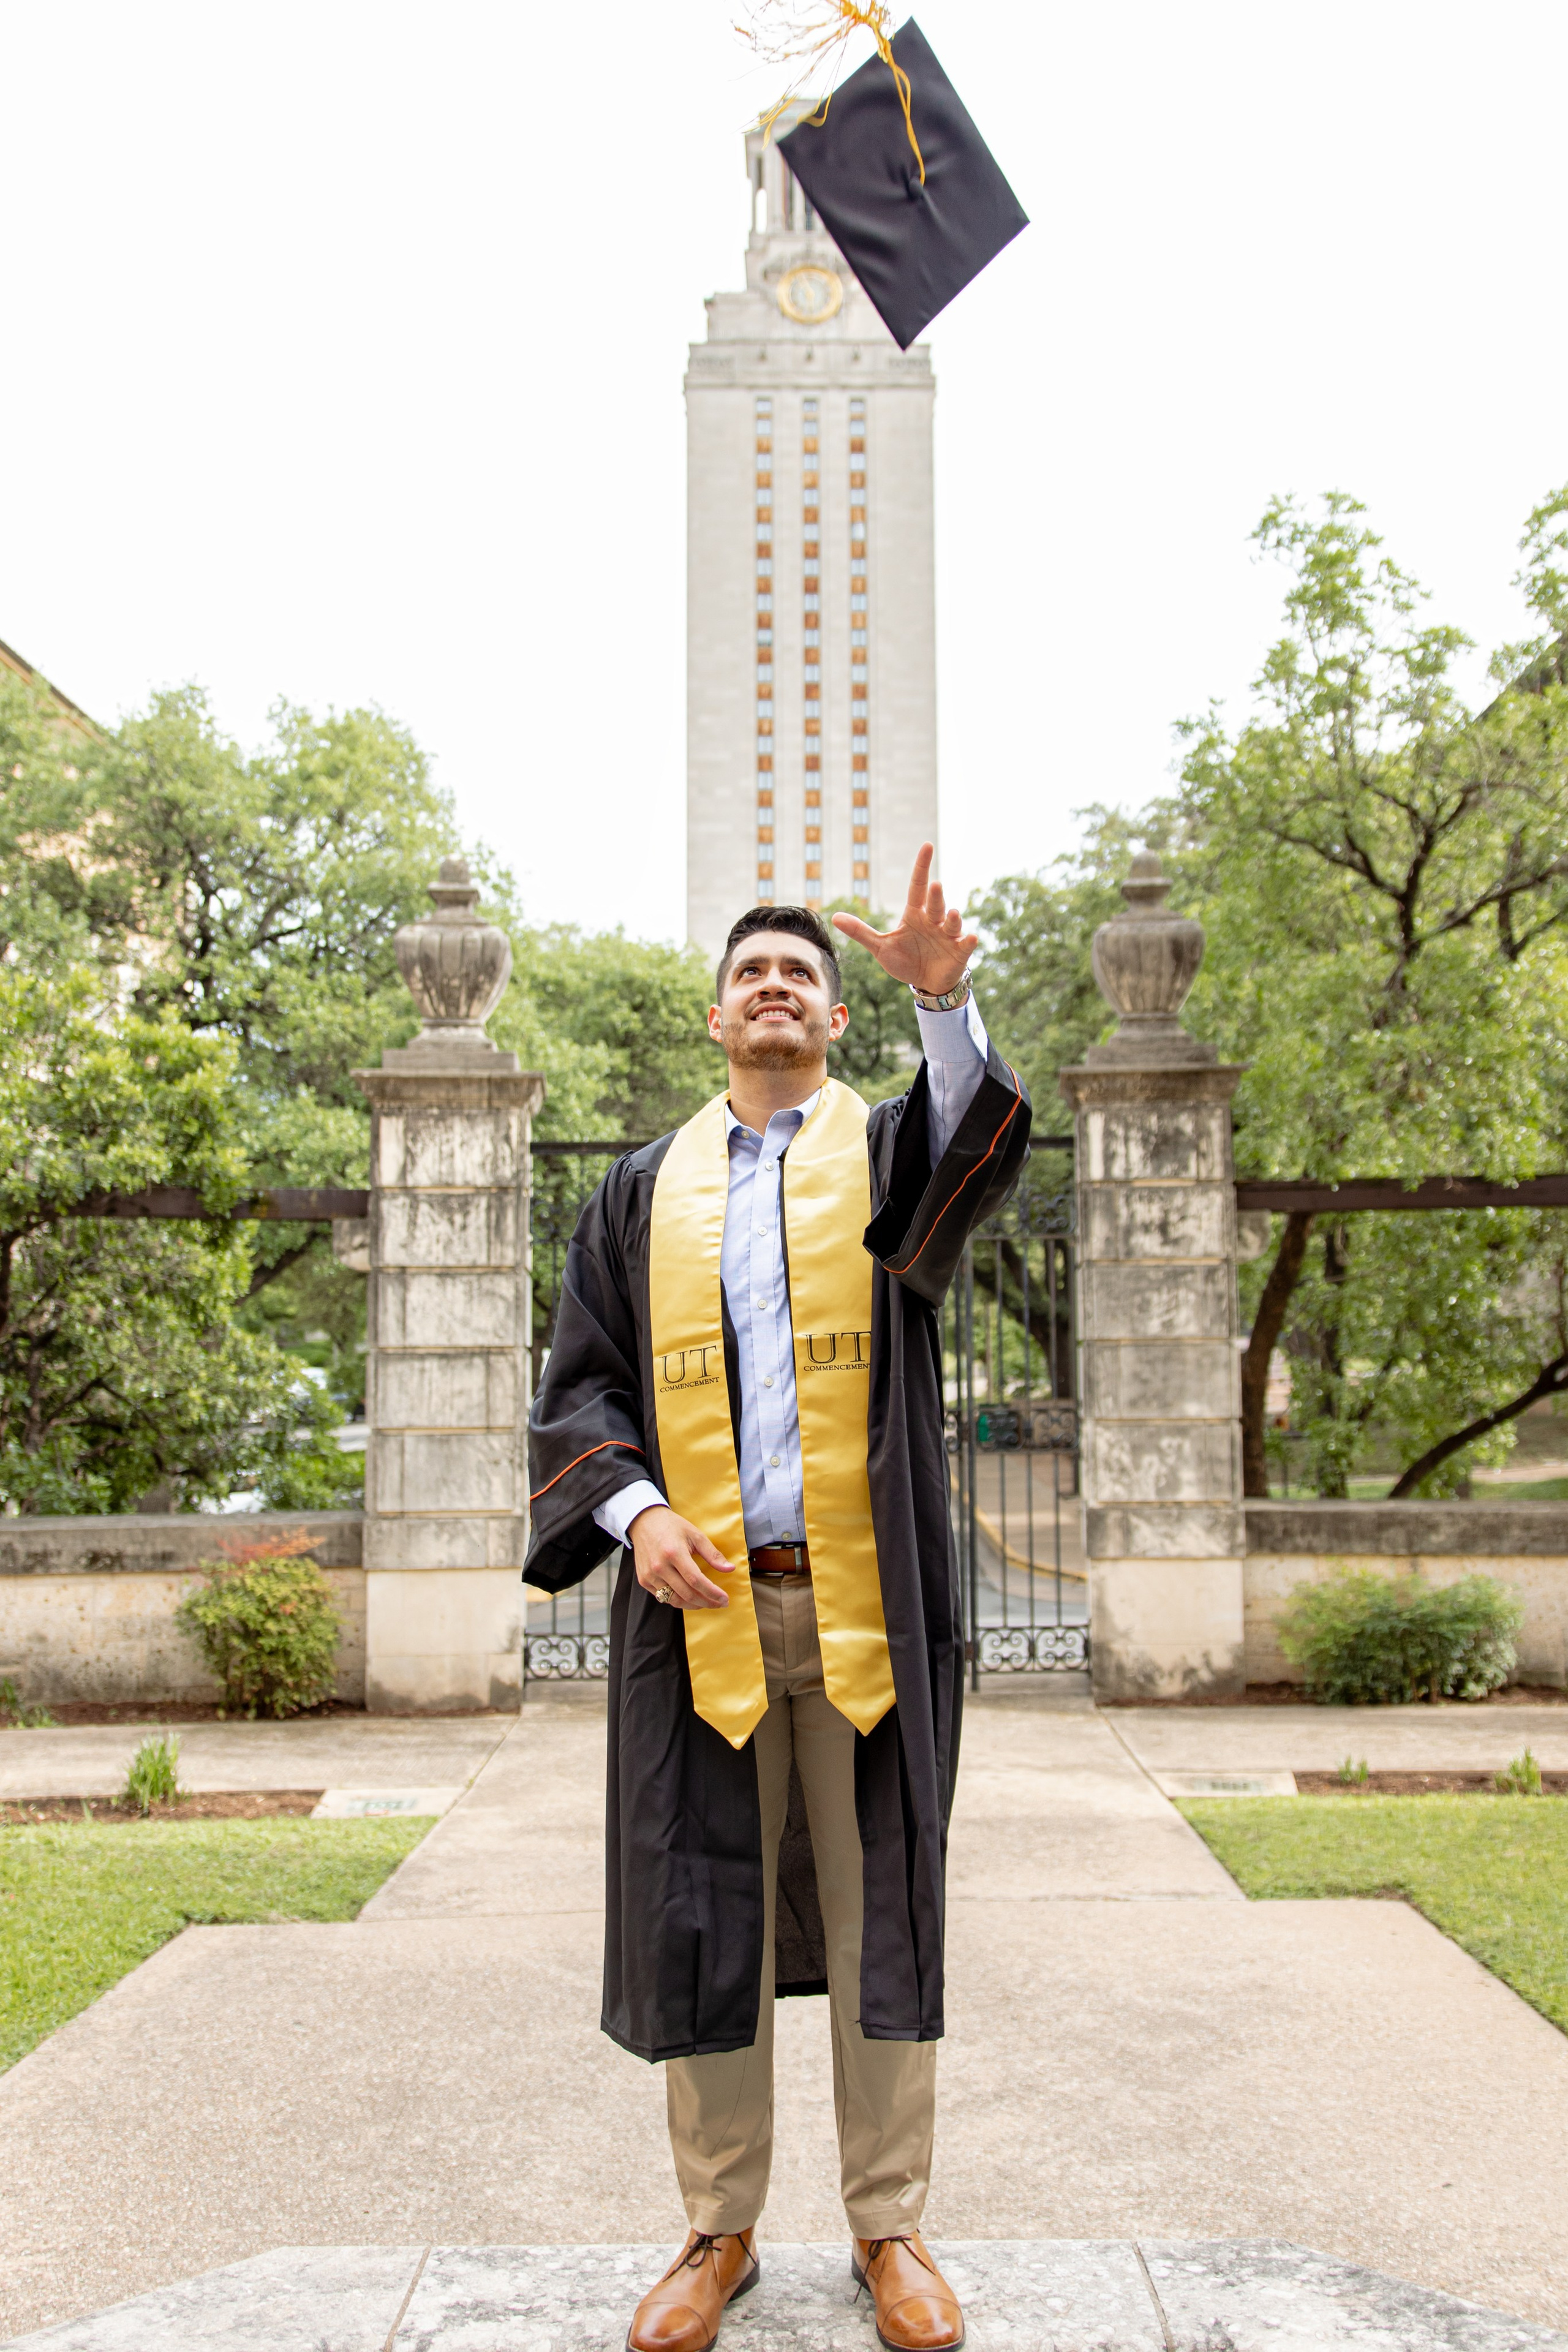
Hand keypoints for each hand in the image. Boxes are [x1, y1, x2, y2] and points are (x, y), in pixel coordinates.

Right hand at [630, 1506, 731, 1609]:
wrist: (645, 1522)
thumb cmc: (672, 1526)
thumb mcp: (695, 1535)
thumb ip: (713, 1554)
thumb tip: (730, 1568)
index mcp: (674, 1553)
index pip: (696, 1580)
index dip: (712, 1593)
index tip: (725, 1599)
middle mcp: (659, 1566)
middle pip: (687, 1594)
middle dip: (707, 1602)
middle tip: (720, 1603)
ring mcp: (649, 1575)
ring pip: (675, 1600)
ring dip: (694, 1605)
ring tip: (706, 1602)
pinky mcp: (643, 1580)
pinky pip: (663, 1597)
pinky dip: (678, 1600)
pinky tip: (689, 1597)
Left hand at [832, 843, 976, 994]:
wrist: (926, 983)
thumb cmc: (906, 960)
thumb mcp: (881, 947)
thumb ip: (861, 932)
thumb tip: (834, 916)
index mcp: (915, 915)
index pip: (918, 886)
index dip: (921, 866)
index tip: (927, 846)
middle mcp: (933, 921)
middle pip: (934, 904)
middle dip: (935, 895)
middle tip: (934, 884)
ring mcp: (948, 936)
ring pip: (951, 922)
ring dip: (952, 918)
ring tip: (950, 913)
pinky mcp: (959, 952)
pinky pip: (965, 945)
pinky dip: (969, 941)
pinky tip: (970, 938)